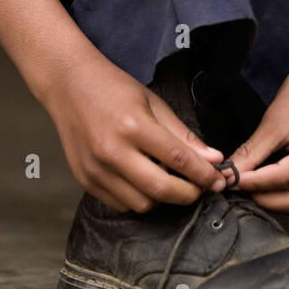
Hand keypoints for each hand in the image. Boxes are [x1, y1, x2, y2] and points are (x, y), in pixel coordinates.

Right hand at [41, 49, 226, 211]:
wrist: (68, 85)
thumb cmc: (115, 89)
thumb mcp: (155, 104)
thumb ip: (184, 136)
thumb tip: (214, 159)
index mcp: (133, 127)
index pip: (179, 159)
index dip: (204, 175)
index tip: (219, 181)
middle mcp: (112, 151)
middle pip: (161, 190)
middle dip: (188, 194)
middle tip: (199, 187)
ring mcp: (95, 169)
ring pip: (142, 204)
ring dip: (162, 197)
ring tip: (168, 178)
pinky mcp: (85, 180)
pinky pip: (121, 204)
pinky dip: (138, 198)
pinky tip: (143, 179)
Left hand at [229, 47, 288, 214]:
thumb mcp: (274, 122)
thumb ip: (251, 154)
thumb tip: (229, 175)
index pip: (283, 180)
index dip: (252, 183)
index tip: (228, 181)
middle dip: (265, 198)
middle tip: (239, 186)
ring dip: (278, 202)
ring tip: (254, 186)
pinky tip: (272, 185)